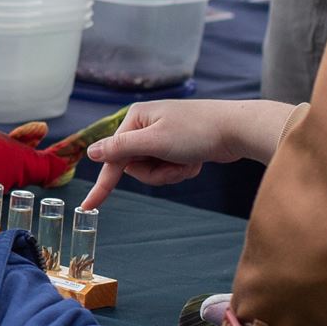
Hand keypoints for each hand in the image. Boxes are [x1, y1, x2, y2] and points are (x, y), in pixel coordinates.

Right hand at [81, 97, 298, 208]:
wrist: (238, 129)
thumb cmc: (197, 131)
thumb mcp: (155, 142)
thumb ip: (120, 148)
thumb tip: (90, 152)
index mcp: (136, 118)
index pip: (113, 156)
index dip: (103, 184)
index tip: (88, 207)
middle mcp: (146, 125)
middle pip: (135, 167)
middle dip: (155, 173)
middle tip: (174, 163)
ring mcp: (162, 136)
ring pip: (153, 171)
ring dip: (171, 173)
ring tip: (188, 161)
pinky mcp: (177, 147)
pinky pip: (168, 169)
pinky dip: (182, 170)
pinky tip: (196, 160)